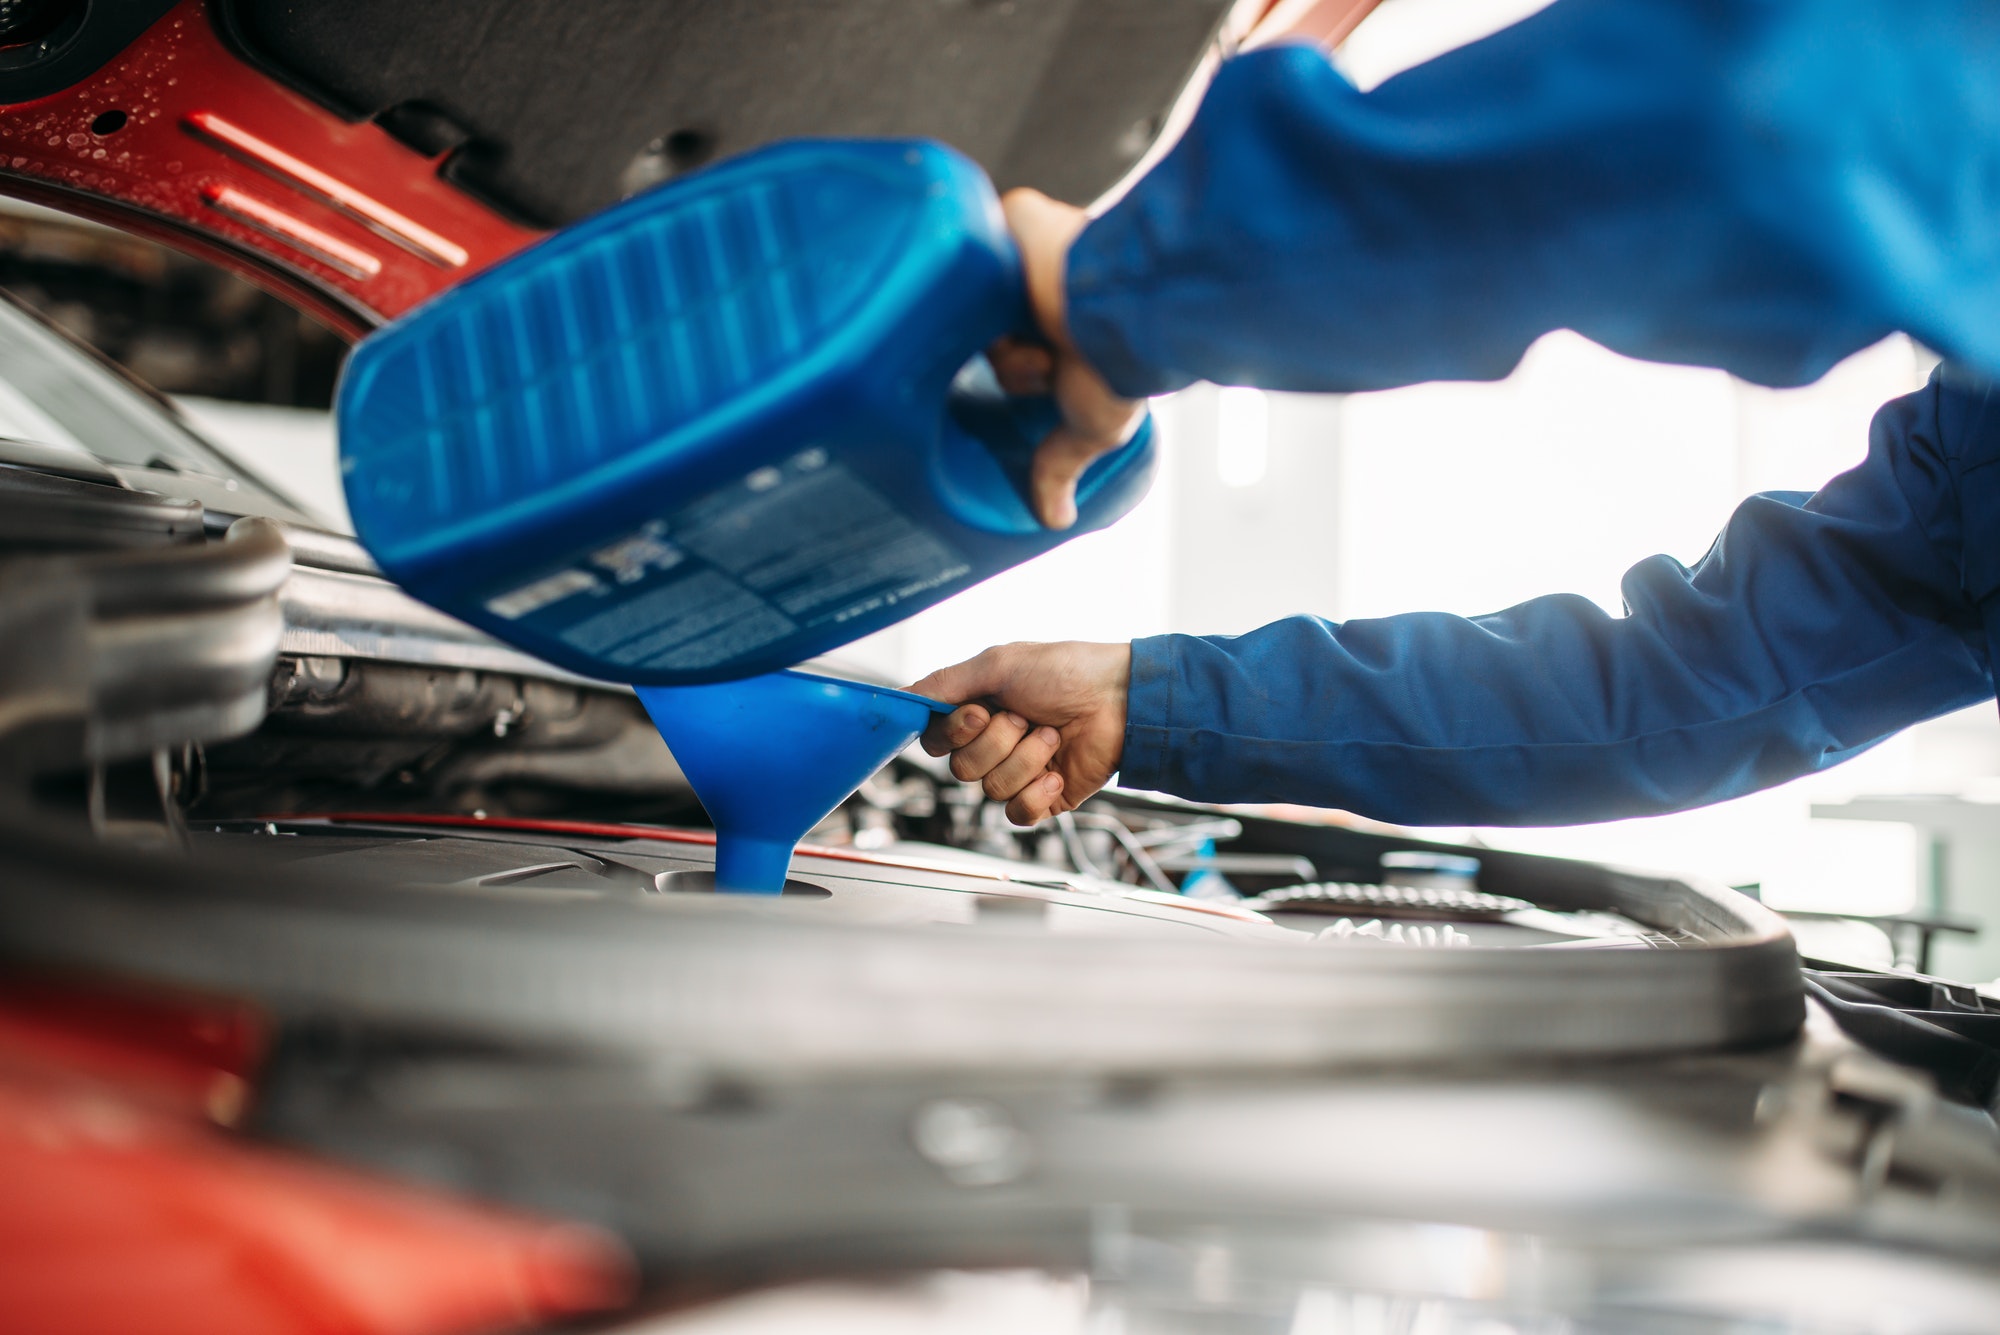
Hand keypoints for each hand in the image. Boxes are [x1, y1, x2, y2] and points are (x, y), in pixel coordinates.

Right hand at [908, 641, 1129, 824]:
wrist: (1122, 699)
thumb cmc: (1066, 671)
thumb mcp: (998, 664)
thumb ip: (945, 683)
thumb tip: (901, 697)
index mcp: (978, 712)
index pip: (936, 741)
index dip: (954, 732)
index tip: (980, 711)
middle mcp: (994, 745)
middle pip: (961, 769)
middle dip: (996, 742)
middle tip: (1026, 717)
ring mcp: (1020, 773)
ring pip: (990, 790)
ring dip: (1025, 759)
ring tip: (1053, 735)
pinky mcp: (1045, 799)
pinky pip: (1018, 815)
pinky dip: (1037, 793)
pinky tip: (1058, 772)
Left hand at [987, 189, 1145, 529]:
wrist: (1122, 304)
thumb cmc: (1119, 359)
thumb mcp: (1092, 426)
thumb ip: (1064, 463)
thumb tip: (1057, 518)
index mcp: (1056, 328)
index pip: (1011, 352)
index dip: (1023, 369)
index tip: (1045, 374)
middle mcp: (1038, 286)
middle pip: (989, 329)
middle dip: (1017, 356)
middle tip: (1049, 358)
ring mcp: (1025, 250)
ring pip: (981, 299)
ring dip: (1010, 330)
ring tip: (1049, 333)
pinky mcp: (1014, 217)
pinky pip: (979, 246)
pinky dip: (997, 270)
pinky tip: (1018, 285)